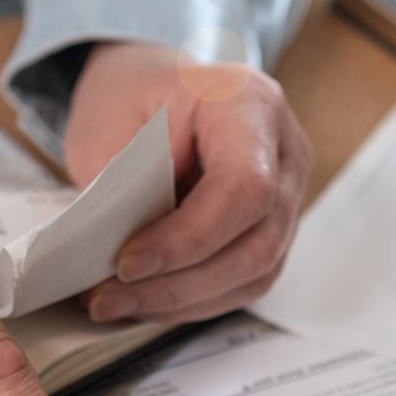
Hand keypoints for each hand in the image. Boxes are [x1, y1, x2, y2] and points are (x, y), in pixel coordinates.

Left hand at [64, 41, 310, 324]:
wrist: (150, 90)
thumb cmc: (132, 97)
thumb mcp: (110, 123)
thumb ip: (121, 185)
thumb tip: (116, 256)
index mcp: (250, 106)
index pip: (245, 187)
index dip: (188, 238)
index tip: (127, 263)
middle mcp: (284, 153)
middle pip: (257, 242)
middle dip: (179, 282)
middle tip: (109, 296)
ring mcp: (286, 195)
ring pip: (255, 272)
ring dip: (182, 300)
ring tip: (115, 304)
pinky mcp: (270, 231)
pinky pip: (243, 281)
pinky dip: (192, 301)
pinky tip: (145, 301)